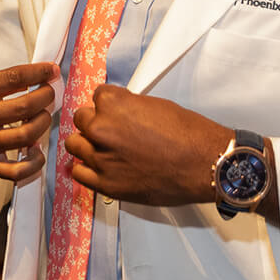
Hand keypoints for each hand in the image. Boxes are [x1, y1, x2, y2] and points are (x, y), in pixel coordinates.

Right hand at [0, 63, 56, 187]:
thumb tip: (36, 76)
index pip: (10, 78)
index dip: (37, 72)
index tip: (50, 70)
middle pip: (22, 107)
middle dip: (45, 96)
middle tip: (49, 92)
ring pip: (25, 136)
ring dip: (43, 122)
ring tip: (43, 115)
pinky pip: (18, 170)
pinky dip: (34, 162)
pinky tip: (36, 150)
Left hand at [66, 85, 237, 206]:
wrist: (204, 165)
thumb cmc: (188, 134)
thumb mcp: (156, 106)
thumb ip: (129, 107)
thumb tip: (118, 112)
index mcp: (113, 105)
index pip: (97, 95)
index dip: (109, 104)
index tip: (118, 112)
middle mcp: (101, 129)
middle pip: (82, 118)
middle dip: (96, 121)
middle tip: (112, 129)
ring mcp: (101, 158)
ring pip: (75, 144)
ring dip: (87, 142)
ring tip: (104, 147)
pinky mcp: (106, 183)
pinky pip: (78, 171)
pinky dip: (86, 167)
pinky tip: (99, 166)